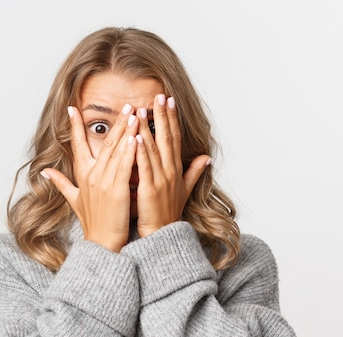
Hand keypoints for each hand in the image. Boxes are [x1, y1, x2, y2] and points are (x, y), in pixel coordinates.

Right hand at [42, 105, 138, 252]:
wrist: (101, 244)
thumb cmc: (92, 223)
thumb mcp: (73, 200)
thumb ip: (60, 184)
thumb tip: (44, 172)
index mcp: (82, 176)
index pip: (77, 145)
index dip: (75, 127)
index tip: (73, 108)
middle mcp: (91, 176)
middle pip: (103, 143)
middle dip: (115, 122)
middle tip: (124, 104)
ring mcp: (104, 183)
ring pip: (116, 151)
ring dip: (126, 130)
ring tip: (134, 113)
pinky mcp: (117, 191)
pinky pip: (125, 166)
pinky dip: (130, 151)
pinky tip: (136, 137)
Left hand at [134, 94, 210, 237]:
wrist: (162, 235)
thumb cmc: (168, 214)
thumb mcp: (184, 190)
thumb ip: (194, 172)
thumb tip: (206, 157)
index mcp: (176, 169)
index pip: (175, 138)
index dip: (172, 118)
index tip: (169, 101)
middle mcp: (170, 171)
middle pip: (167, 138)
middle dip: (163, 116)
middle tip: (159, 95)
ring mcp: (161, 180)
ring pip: (155, 149)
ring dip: (149, 128)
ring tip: (143, 108)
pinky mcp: (150, 190)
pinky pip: (145, 167)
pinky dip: (141, 151)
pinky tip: (136, 136)